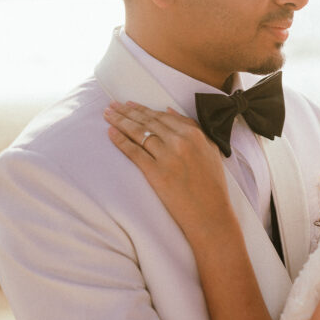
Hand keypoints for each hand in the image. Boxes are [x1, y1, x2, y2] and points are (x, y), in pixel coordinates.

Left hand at [104, 102, 234, 241]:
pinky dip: (120, 141)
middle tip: (111, 105)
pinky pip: (134, 152)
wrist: (210, 214)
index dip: (142, 109)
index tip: (128, 104)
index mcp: (194, 134)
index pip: (161, 116)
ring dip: (120, 121)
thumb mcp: (210, 149)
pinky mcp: (156, 173)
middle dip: (126, 112)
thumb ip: (193, 127)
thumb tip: (169, 111)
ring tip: (107, 115)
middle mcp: (180, 141)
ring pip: (138, 133)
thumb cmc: (212, 185)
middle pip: (146, 122)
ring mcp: (167, 157)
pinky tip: (110, 133)